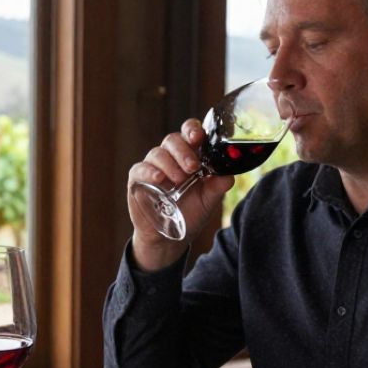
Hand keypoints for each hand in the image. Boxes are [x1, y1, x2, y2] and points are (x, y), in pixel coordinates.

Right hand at [126, 118, 234, 271]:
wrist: (170, 237)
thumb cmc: (190, 213)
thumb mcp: (208, 200)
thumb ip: (218, 186)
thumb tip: (229, 175)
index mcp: (190, 155)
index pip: (190, 132)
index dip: (193, 130)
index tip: (199, 137)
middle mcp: (171, 157)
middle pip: (173, 140)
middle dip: (184, 151)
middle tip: (192, 167)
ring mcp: (153, 166)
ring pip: (158, 153)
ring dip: (170, 164)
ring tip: (179, 180)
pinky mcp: (138, 179)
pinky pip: (140, 168)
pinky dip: (149, 171)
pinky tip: (159, 179)